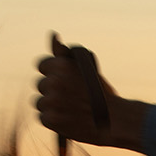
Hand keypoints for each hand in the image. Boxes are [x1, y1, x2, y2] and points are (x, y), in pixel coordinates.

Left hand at [35, 33, 147, 150]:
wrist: (116, 120)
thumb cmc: (101, 94)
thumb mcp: (85, 69)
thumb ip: (65, 55)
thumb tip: (52, 34)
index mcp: (62, 65)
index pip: (41, 65)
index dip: (52, 74)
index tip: (64, 82)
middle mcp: (55, 81)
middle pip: (40, 85)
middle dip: (52, 91)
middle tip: (70, 99)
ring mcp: (52, 101)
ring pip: (39, 102)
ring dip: (50, 107)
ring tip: (69, 111)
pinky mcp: (51, 119)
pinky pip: (42, 118)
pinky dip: (53, 121)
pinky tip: (67, 120)